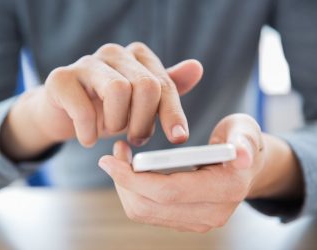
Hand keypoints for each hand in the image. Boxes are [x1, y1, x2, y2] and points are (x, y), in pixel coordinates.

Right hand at [0, 42, 202, 159]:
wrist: (65, 114)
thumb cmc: (109, 109)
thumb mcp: (142, 104)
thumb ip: (166, 89)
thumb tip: (197, 68)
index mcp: (137, 56)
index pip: (164, 84)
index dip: (173, 113)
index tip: (178, 138)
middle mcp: (114, 52)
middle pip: (146, 86)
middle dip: (144, 122)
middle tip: (136, 139)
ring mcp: (86, 62)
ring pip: (118, 90)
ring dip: (117, 123)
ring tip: (111, 132)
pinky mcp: (61, 78)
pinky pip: (84, 109)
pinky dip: (89, 132)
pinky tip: (88, 138)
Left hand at [99, 114, 302, 231]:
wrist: (246, 166)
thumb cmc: (241, 140)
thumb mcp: (245, 130)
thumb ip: (244, 139)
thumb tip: (241, 154)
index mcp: (226, 189)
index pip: (168, 191)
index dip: (133, 177)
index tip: (109, 159)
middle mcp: (212, 213)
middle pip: (150, 206)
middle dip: (123, 181)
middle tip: (113, 153)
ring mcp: (199, 221)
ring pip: (144, 212)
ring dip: (125, 186)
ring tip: (121, 158)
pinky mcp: (187, 221)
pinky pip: (149, 212)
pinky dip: (133, 192)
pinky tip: (132, 171)